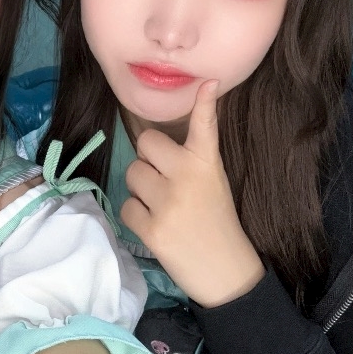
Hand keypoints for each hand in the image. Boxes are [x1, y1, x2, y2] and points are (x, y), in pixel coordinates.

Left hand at [121, 80, 264, 306]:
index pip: (204, 126)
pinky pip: (127, 206)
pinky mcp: (152, 228)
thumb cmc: (216, 221)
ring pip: (132, 173)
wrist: (225, 270)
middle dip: (149, 159)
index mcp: (208, 164)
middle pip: (145, 144)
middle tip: (164, 180)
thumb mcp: (214, 181)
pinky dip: (137, 215)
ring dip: (141, 187)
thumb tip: (162, 138)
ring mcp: (168, 203)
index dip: (203, 103)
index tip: (207, 83)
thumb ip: (194, 157)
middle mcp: (188, 177)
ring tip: (162, 206)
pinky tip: (156, 225)